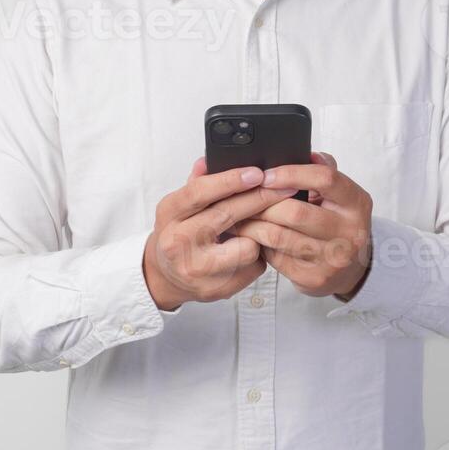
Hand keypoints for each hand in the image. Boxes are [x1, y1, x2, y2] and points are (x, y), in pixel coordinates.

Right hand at [143, 158, 296, 310]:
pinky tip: (250, 251)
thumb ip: (197, 183)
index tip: (257, 173)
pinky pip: (253, 268)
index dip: (231, 180)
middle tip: (283, 188)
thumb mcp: (179, 206)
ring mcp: (196, 269)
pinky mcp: (215, 289)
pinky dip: (258, 257)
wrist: (164, 276)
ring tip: (256, 228)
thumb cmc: (178, 234)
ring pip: (245, 246)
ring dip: (258, 234)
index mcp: (169, 214)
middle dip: (260, 199)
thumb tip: (209, 160)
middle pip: (226, 215)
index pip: (200, 192)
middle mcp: (178, 241)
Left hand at [233, 152, 372, 300]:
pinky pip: (276, 257)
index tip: (265, 174)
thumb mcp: (339, 195)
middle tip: (243, 197)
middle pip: (296, 212)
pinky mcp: (314, 278)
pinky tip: (250, 237)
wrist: (351, 269)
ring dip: (253, 225)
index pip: (325, 179)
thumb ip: (321, 171)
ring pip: (280, 237)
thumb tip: (305, 153)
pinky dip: (259, 245)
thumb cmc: (337, 223)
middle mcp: (350, 231)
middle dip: (264, 203)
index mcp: (357, 202)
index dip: (291, 174)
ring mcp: (333, 258)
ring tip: (239, 215)